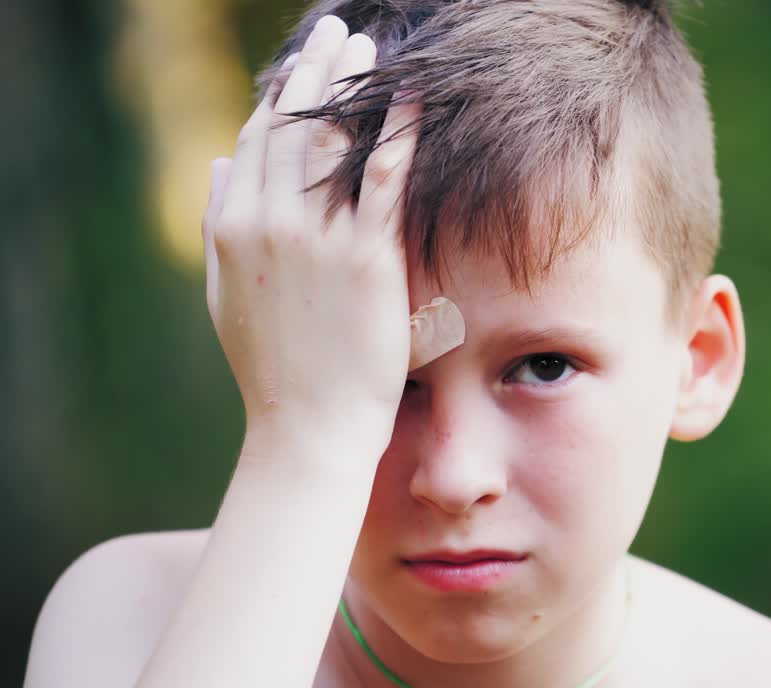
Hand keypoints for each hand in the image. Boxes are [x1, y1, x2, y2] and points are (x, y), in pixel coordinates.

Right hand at [201, 16, 456, 444]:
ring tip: (370, 49)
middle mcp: (270, 223)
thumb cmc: (272, 364)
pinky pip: (384, 177)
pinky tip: (411, 96)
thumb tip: (219, 162)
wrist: (310, 423)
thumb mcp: (226, 291)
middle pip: (294, 126)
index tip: (299, 63)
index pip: (256, 139)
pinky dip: (398, 129)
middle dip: (314, 70)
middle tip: (335, 33)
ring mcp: (318, 239)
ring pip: (333, 140)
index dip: (280, 94)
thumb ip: (219, 221)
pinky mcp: (368, 258)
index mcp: (232, 226)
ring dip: (351, 84)